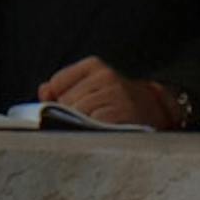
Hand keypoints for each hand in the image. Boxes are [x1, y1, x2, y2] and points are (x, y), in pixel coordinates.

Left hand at [37, 55, 180, 127]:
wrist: (155, 114)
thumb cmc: (117, 102)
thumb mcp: (91, 88)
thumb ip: (63, 87)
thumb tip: (43, 91)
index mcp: (95, 66)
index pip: (57, 83)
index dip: (59, 99)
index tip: (72, 105)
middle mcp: (106, 77)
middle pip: (64, 101)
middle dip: (71, 114)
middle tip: (92, 118)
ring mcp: (115, 96)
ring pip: (76, 115)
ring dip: (82, 125)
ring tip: (100, 125)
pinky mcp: (119, 115)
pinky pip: (90, 127)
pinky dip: (93, 133)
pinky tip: (105, 131)